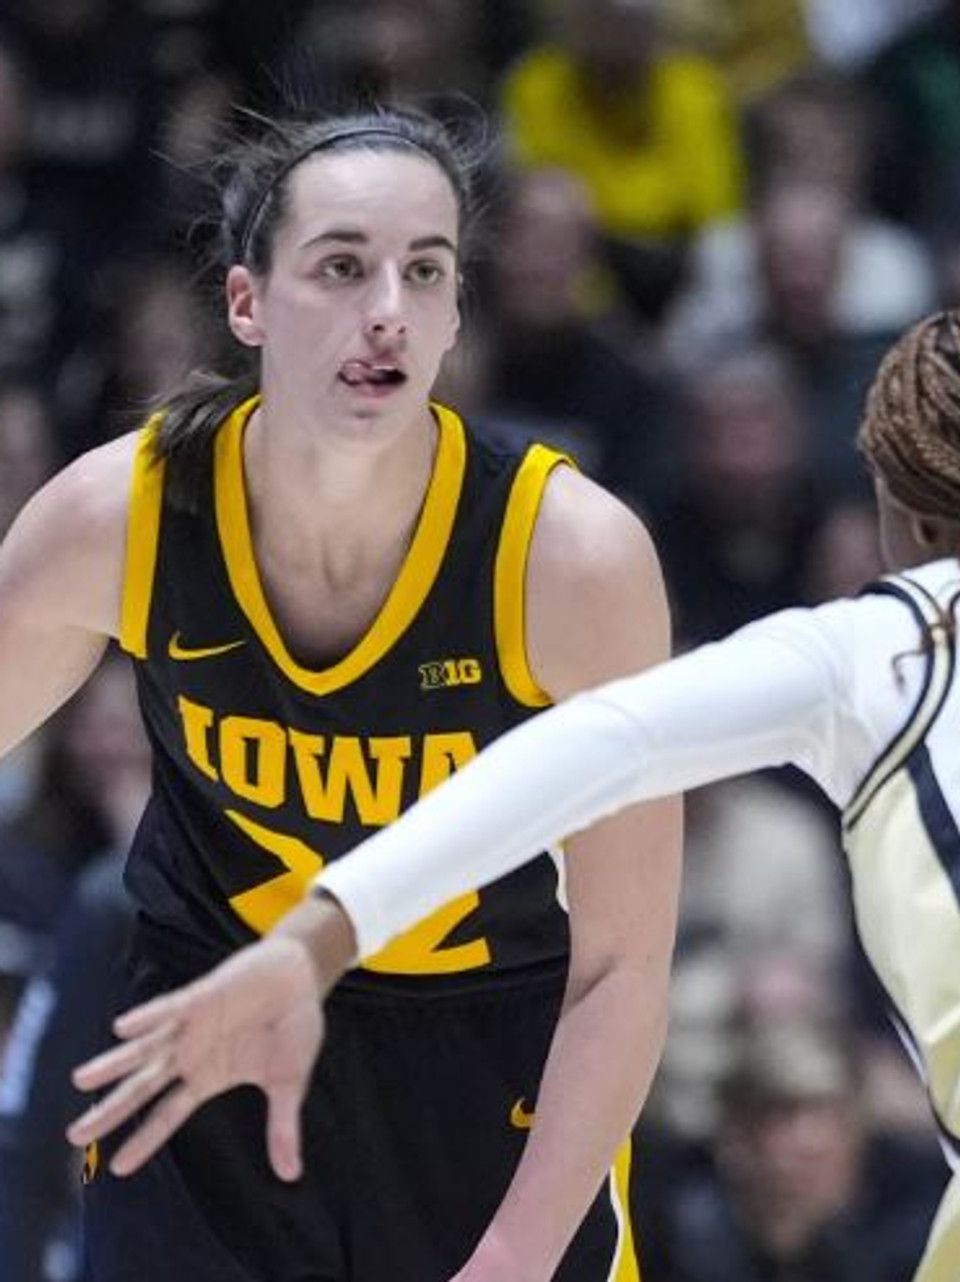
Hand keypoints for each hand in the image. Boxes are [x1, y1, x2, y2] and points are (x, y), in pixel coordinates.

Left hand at [68, 935, 323, 1180]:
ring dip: (114, 1063)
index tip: (116, 1167)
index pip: (167, 1115)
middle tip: (74, 1136)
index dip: (143, 1139)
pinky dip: (147, 1017)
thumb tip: (290, 1176)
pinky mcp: (201, 996)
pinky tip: (123, 1028)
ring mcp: (192, 1025)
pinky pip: (169, 1008)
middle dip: (109, 1110)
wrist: (301, 976)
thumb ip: (282, 1126)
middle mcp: (190, 1054)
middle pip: (142, 1087)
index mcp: (207, 1077)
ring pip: (144, 1048)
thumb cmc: (292, 1026)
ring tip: (81, 1080)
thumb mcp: (288, 1082)